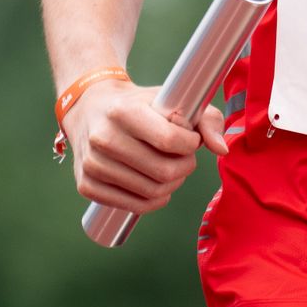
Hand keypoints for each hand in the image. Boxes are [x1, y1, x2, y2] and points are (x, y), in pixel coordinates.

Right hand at [62, 77, 228, 214]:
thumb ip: (206, 119)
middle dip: (185, 167)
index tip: (191, 139)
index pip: (169, 140)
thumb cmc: (140, 104)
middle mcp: (102, 137)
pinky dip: (154, 201)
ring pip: (150, 192)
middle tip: (185, 158)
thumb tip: (221, 150)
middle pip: (163, 171)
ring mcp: (92, 164)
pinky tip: (157, 186)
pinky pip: (133, 206)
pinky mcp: (86, 184)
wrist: (90, 108)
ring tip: (172, 169)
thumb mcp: (172, 99)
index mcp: (123, 111)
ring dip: (172, 185)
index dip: (191, 144)